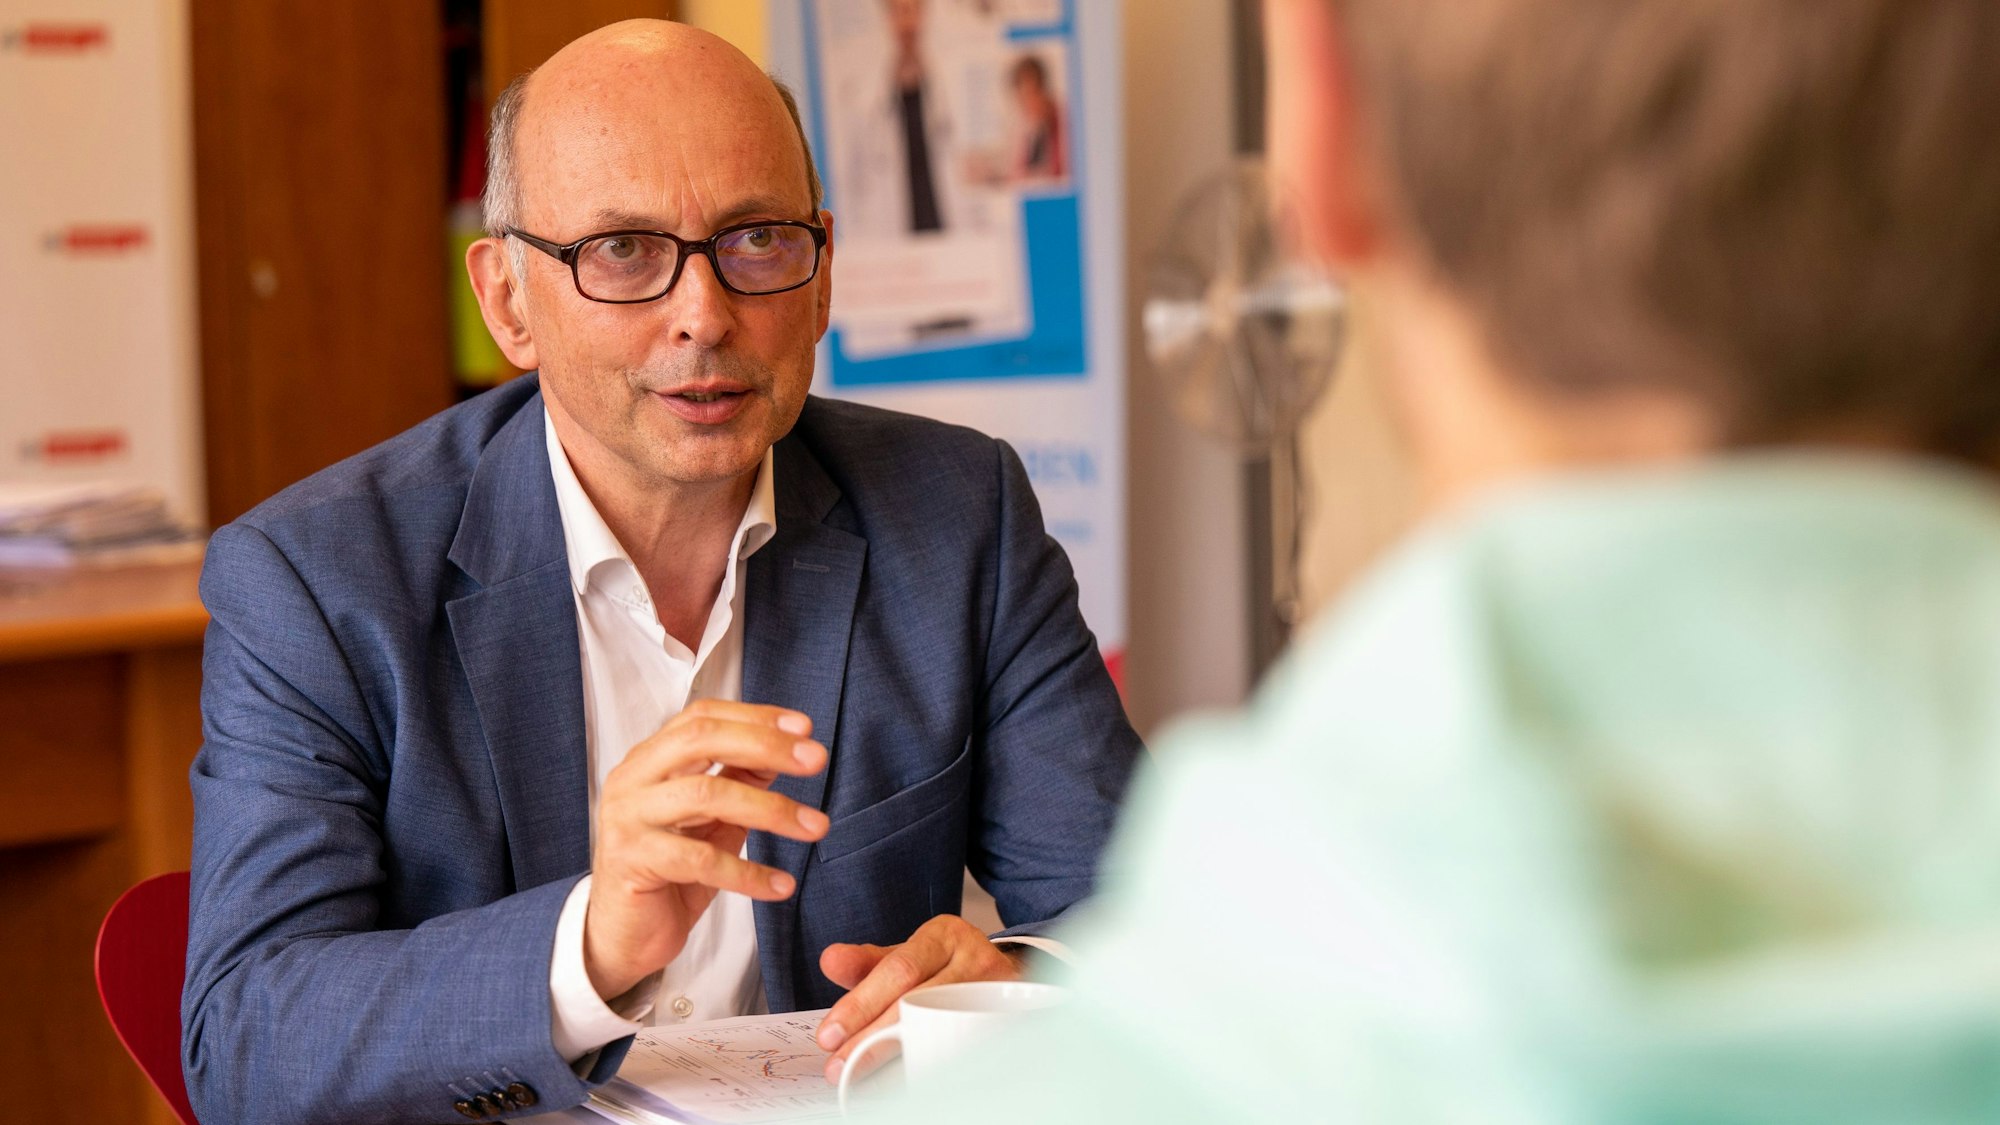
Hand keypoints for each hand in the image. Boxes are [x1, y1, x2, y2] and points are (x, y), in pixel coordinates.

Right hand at [584, 699, 829, 1000]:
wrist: (624, 935)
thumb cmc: (670, 873)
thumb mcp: (712, 820)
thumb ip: (739, 781)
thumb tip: (785, 749)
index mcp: (649, 759)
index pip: (702, 718)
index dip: (755, 717)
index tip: (803, 728)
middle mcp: (632, 779)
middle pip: (701, 740)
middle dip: (765, 745)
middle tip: (815, 759)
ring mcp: (627, 817)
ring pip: (705, 795)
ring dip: (770, 809)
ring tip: (815, 827)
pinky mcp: (632, 861)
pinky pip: (700, 860)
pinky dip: (748, 873)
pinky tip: (781, 885)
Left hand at [815, 914, 1026, 1082]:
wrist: (1008, 970)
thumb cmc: (946, 965)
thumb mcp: (907, 955)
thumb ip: (867, 962)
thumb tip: (829, 961)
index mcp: (943, 936)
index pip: (898, 970)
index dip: (861, 1004)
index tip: (829, 1035)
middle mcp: (974, 959)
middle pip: (918, 1002)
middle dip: (872, 1040)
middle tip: (839, 1067)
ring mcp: (997, 992)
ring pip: (945, 1030)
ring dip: (901, 1060)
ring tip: (866, 1080)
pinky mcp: (1010, 1020)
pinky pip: (968, 1048)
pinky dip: (935, 1067)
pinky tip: (908, 1084)